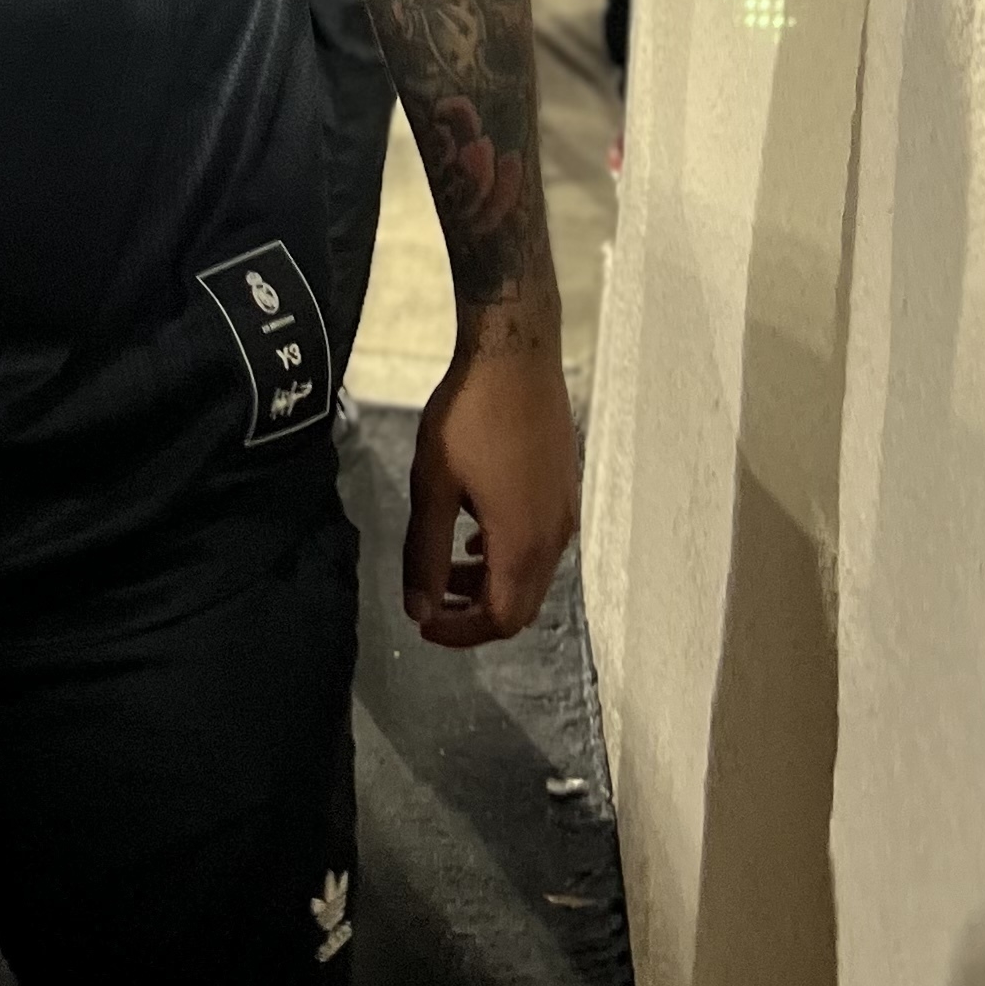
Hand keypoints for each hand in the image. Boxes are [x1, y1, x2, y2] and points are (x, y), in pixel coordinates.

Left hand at [404, 323, 579, 646]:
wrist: (515, 353)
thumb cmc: (469, 415)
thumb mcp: (433, 485)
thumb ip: (425, 554)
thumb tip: (419, 610)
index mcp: (522, 543)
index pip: (499, 619)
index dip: (459, 632)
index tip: (422, 622)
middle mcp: (554, 537)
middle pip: (520, 606)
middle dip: (475, 616)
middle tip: (432, 605)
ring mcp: (565, 512)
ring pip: (531, 576)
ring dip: (490, 585)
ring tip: (447, 570)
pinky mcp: (565, 489)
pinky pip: (540, 545)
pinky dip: (508, 556)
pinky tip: (477, 535)